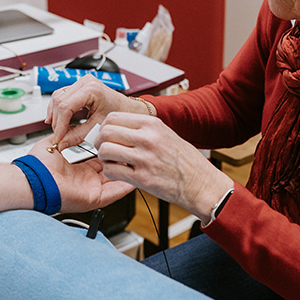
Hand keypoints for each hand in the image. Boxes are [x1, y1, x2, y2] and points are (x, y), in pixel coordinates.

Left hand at [28, 138, 134, 213]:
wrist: (32, 181)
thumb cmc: (37, 167)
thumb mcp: (54, 145)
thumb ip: (64, 137)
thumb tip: (67, 128)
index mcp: (78, 171)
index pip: (101, 163)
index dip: (111, 154)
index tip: (120, 145)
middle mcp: (85, 182)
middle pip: (111, 172)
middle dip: (122, 162)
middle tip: (135, 152)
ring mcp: (90, 191)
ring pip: (116, 182)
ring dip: (127, 173)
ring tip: (140, 163)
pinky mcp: (93, 198)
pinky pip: (114, 193)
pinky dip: (126, 186)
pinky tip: (136, 178)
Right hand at [45, 75, 142, 149]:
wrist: (128, 109)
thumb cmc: (119, 114)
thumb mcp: (98, 127)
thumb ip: (78, 136)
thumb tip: (61, 144)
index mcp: (92, 89)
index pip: (66, 106)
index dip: (59, 125)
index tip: (57, 138)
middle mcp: (85, 82)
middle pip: (59, 100)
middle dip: (56, 121)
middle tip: (57, 136)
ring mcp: (82, 82)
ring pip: (57, 97)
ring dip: (55, 115)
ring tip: (58, 130)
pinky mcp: (79, 86)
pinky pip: (62, 96)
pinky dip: (58, 109)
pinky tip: (58, 121)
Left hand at [94, 112, 232, 222]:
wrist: (200, 182)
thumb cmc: (185, 160)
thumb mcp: (166, 134)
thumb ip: (144, 129)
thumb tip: (120, 126)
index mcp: (152, 124)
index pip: (114, 117)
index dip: (105, 126)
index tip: (107, 134)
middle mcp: (147, 138)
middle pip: (106, 132)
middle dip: (99, 141)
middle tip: (104, 148)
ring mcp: (144, 158)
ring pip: (105, 150)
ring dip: (103, 157)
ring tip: (111, 161)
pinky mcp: (142, 178)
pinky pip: (111, 171)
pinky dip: (110, 172)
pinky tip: (118, 173)